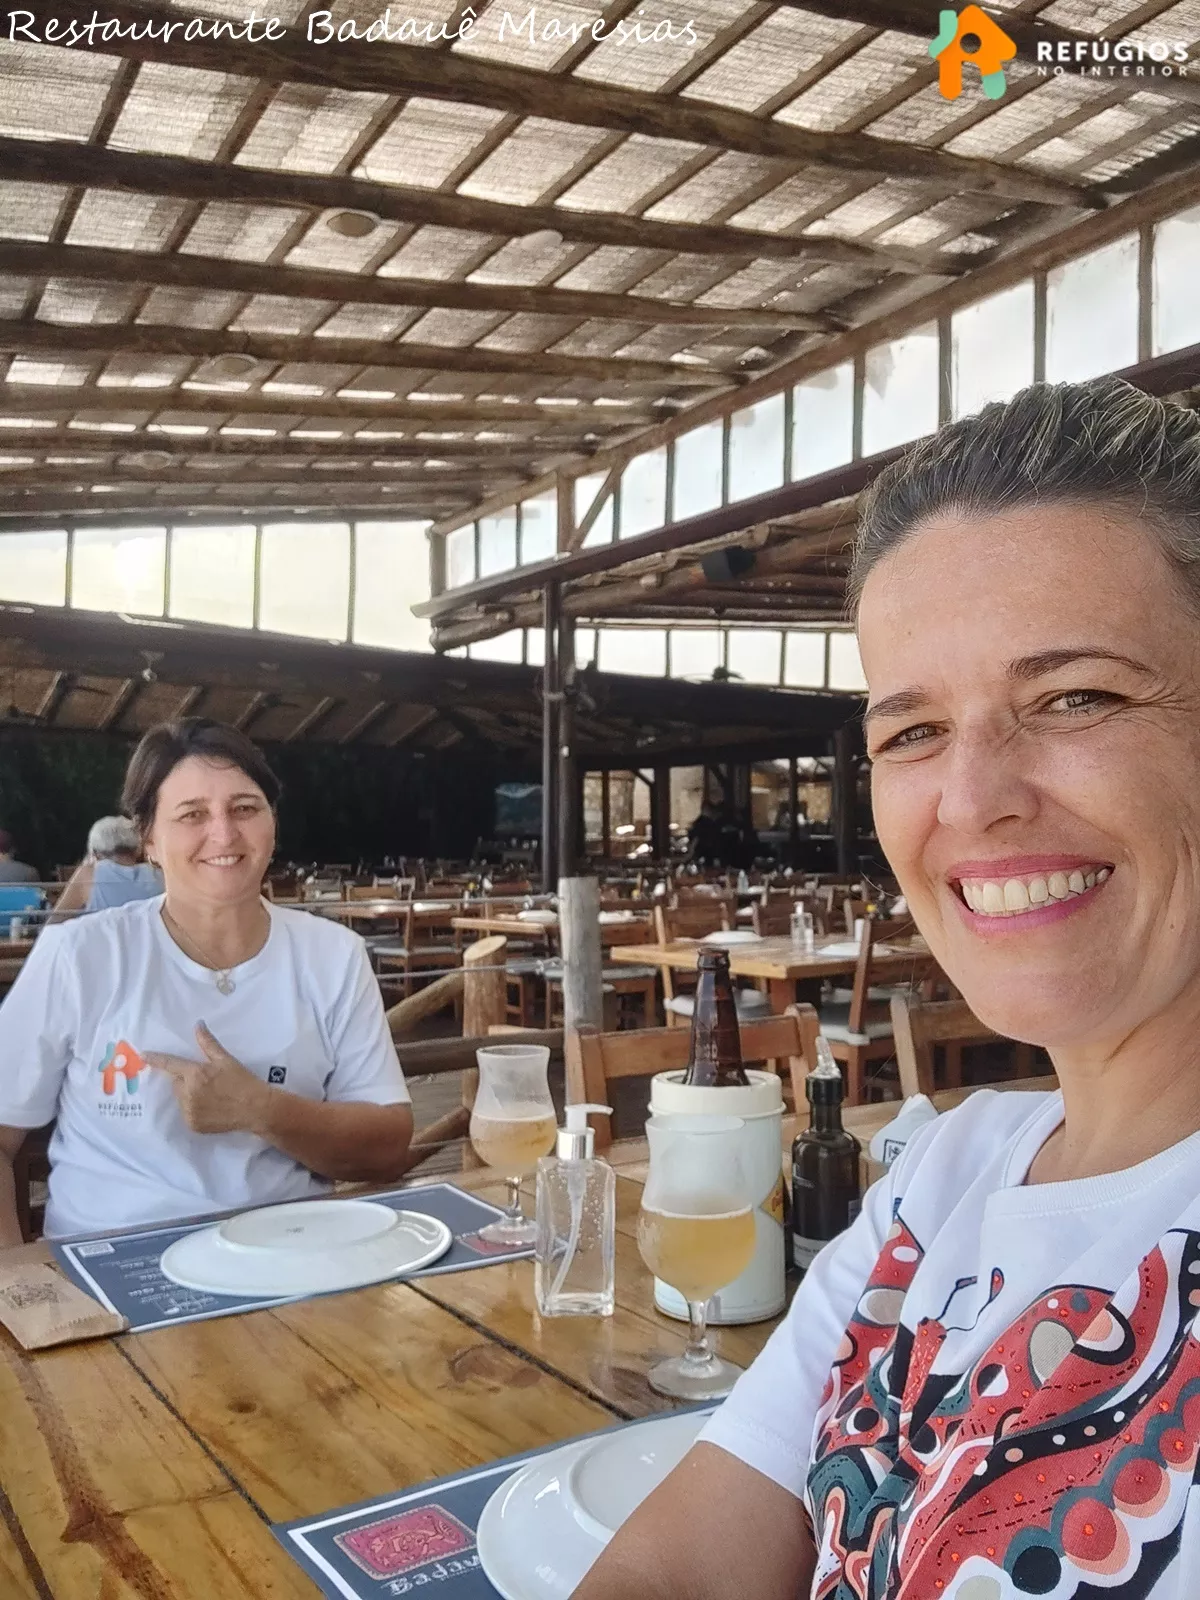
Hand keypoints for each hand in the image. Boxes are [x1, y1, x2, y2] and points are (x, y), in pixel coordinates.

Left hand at [147, 1024, 271, 1135]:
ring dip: (188, 1095)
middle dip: (185, 1080)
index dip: (156, 1059)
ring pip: (181, 1099)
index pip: (170, 1064)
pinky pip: (186, 1114)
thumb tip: (197, 1025)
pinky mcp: (193, 1125)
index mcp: (195, 1074)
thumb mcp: (226, 1060)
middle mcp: (188, 1094)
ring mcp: (189, 1111)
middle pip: (176, 1084)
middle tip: (204, 1080)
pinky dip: (194, 1110)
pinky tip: (210, 1108)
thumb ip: (208, 1044)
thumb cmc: (242, 1081)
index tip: (143, 1055)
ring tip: (210, 1096)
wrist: (256, 1108)